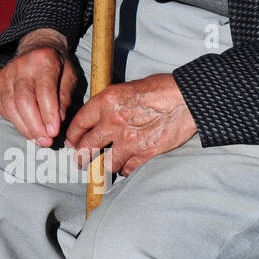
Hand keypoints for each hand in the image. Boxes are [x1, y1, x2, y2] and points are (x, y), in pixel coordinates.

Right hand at [0, 29, 77, 146]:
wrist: (36, 47)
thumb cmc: (57, 65)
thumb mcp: (70, 75)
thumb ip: (64, 97)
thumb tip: (58, 120)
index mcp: (43, 60)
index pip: (44, 91)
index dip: (48, 114)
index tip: (54, 132)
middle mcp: (21, 66)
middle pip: (23, 102)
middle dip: (35, 126)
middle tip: (46, 142)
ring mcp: (5, 74)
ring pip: (11, 107)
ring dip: (25, 128)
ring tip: (38, 139)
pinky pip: (3, 107)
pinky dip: (14, 121)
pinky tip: (26, 128)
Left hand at [66, 73, 196, 175]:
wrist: (186, 98)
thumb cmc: (159, 89)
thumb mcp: (125, 89)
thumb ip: (108, 105)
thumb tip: (97, 120)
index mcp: (106, 102)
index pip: (78, 124)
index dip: (72, 136)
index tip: (72, 142)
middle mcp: (113, 122)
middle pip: (86, 147)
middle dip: (80, 158)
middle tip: (80, 162)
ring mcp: (129, 140)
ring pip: (106, 163)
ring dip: (106, 165)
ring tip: (107, 165)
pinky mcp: (145, 153)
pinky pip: (128, 169)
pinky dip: (126, 169)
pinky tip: (127, 165)